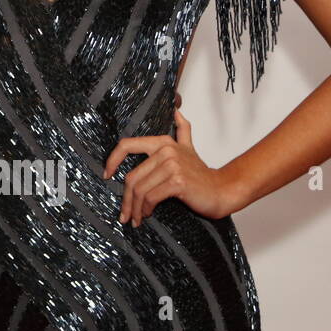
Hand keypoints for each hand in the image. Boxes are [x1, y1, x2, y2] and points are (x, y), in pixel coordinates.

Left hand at [101, 97, 235, 225]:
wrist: (223, 190)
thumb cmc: (201, 175)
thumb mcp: (189, 149)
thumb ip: (182, 131)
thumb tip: (176, 111)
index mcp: (163, 142)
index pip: (127, 145)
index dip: (112, 159)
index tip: (107, 174)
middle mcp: (166, 150)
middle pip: (132, 176)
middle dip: (126, 198)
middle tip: (125, 214)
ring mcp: (172, 165)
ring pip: (140, 189)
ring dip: (134, 208)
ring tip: (135, 218)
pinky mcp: (177, 181)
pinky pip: (150, 197)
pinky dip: (145, 209)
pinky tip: (146, 215)